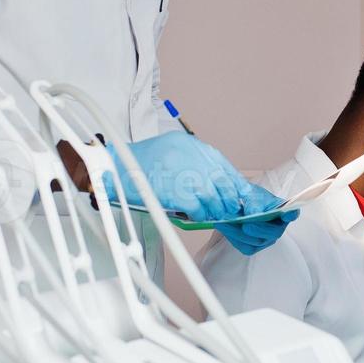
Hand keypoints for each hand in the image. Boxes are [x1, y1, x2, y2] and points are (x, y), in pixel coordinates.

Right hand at [107, 132, 256, 223]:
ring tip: (213, 213)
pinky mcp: (180, 194)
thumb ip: (197, 161)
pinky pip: (201, 210)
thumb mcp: (177, 148)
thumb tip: (217, 181)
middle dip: (229, 200)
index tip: (243, 196)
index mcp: (197, 147)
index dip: (238, 186)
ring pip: (216, 200)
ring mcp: (189, 177)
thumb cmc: (145, 159)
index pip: (227, 168)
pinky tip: (196, 214)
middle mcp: (197, 160)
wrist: (120, 166)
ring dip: (216, 210)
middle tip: (228, 209)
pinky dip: (201, 215)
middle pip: (225, 185)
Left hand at [215, 184, 298, 255]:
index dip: (291, 214)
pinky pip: (245, 246)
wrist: (237, 205)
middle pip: (274, 232)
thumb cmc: (250, 198)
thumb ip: (255, 202)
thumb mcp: (252, 194)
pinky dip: (233, 237)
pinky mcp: (253, 247)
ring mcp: (267, 239)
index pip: (292, 213)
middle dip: (259, 228)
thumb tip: (254, 213)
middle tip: (246, 224)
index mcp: (283, 211)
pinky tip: (224, 226)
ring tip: (226, 221)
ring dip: (240, 232)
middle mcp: (278, 228)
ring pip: (257, 241)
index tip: (287, 213)